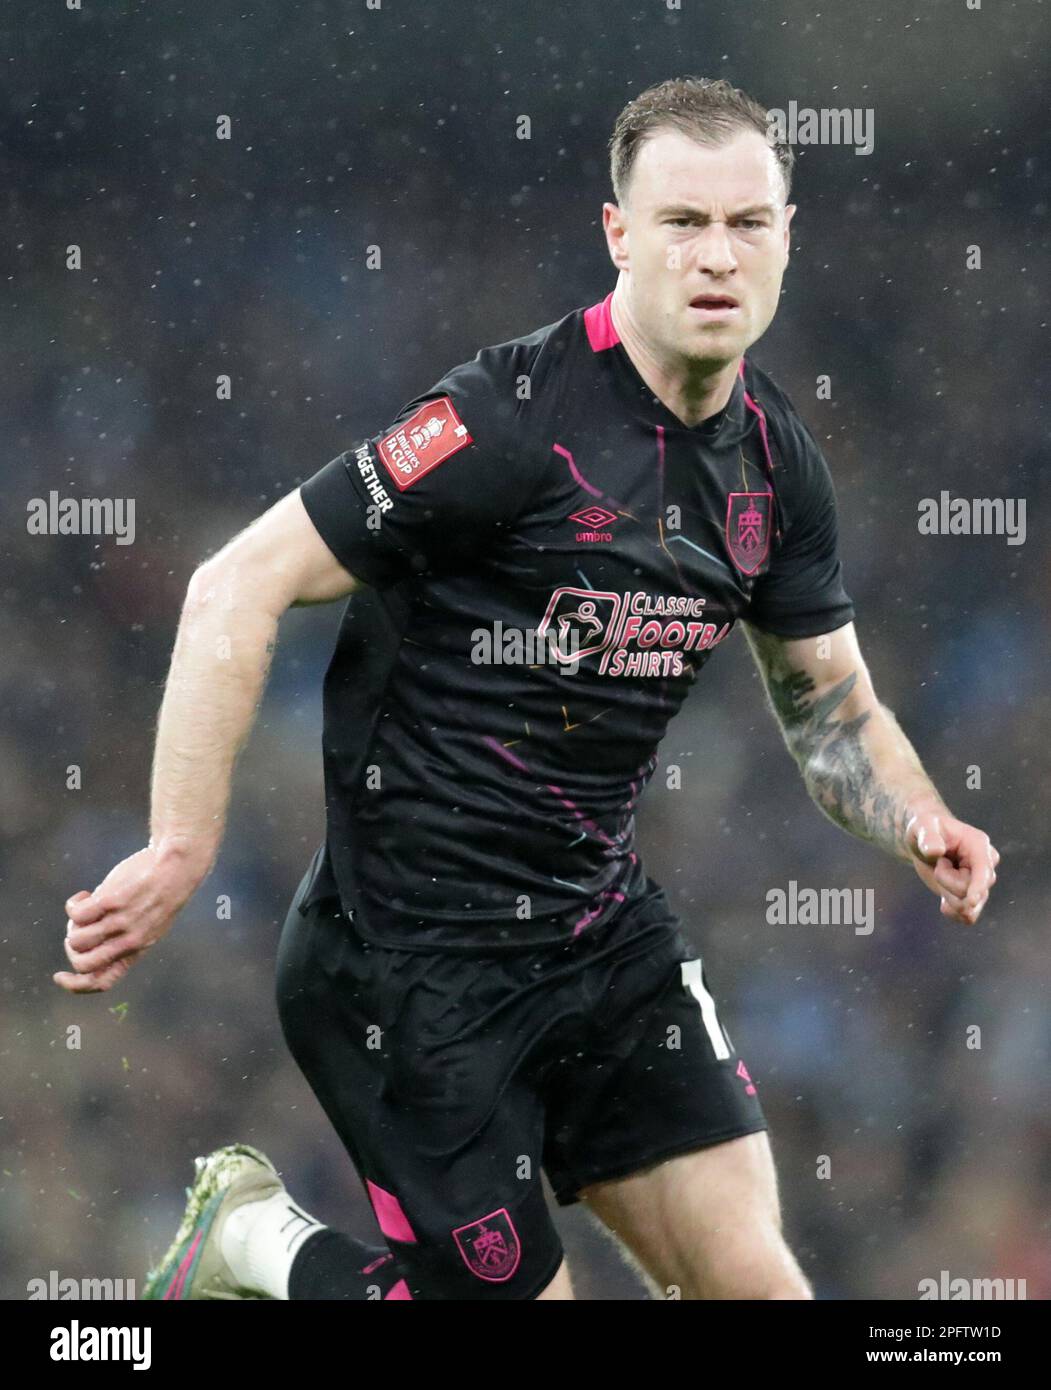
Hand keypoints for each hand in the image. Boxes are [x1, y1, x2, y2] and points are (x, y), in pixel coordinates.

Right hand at [55, 840, 210, 993]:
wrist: (178, 868)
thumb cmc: (161, 894)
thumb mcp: (149, 925)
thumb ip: (123, 938)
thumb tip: (82, 941)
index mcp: (136, 951)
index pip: (103, 982)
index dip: (75, 985)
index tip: (59, 975)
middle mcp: (128, 942)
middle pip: (83, 964)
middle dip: (72, 949)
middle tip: (80, 929)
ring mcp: (121, 923)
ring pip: (76, 939)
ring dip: (72, 924)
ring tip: (86, 907)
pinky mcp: (112, 902)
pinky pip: (77, 914)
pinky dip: (74, 905)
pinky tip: (84, 895)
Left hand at [904, 804, 999, 924]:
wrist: (924, 842)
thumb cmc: (926, 828)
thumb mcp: (922, 825)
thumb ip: (929, 837)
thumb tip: (935, 851)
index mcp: (978, 844)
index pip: (984, 869)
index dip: (978, 885)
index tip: (970, 901)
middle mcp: (985, 864)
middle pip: (972, 890)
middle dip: (947, 883)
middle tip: (938, 863)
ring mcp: (980, 881)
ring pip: (970, 906)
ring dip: (948, 895)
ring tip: (940, 873)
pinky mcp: (971, 895)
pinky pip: (968, 916)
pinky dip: (953, 913)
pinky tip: (943, 903)